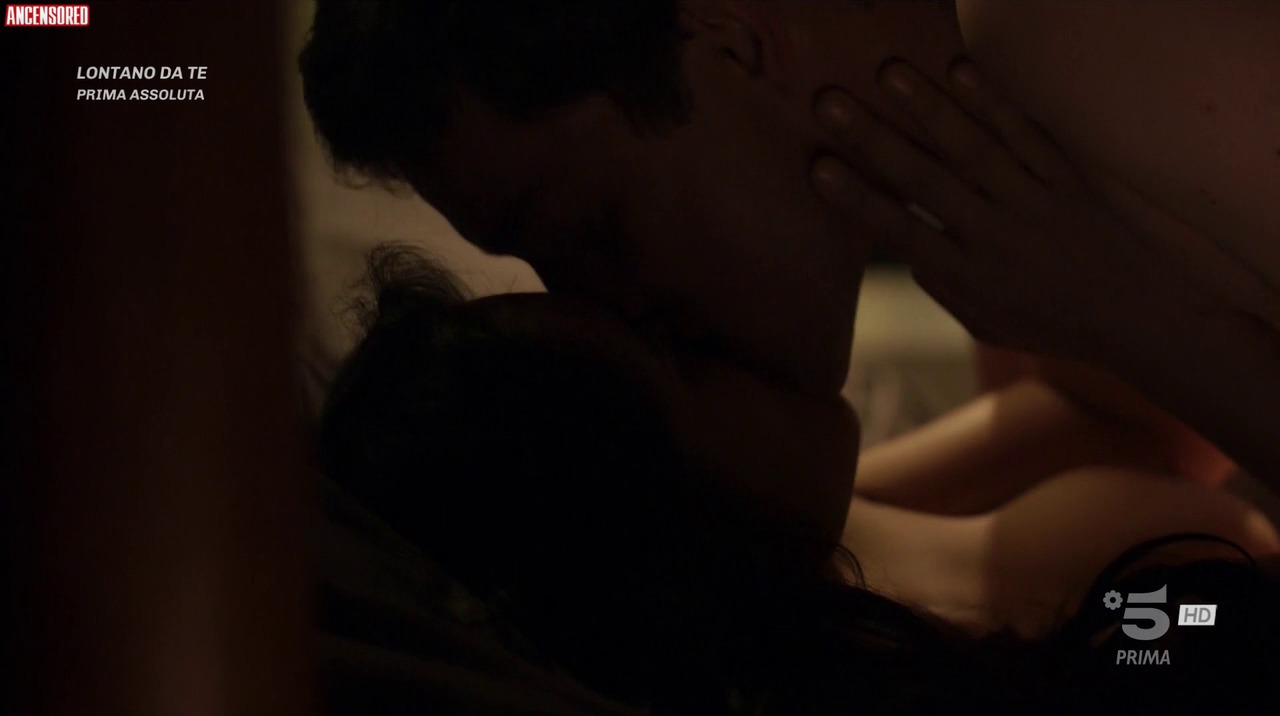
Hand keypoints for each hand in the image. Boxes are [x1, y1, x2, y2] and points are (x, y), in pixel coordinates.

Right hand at [809, 60, 1205, 364]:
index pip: (901, 232)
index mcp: (967, 276)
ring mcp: (1032, 202)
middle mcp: (995, 235)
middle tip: (831, 103)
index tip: (818, 169)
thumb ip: (942, 285)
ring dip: (928, 108)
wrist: (1136, 316)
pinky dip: (993, 101)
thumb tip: (905, 245)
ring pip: (974, 148)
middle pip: (926, 180)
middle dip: (874, 140)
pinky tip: (961, 70)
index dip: (858, 199)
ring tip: (890, 72)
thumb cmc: (1048, 324)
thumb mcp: (984, 322)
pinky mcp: (1064, 179)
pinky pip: (1025, 135)